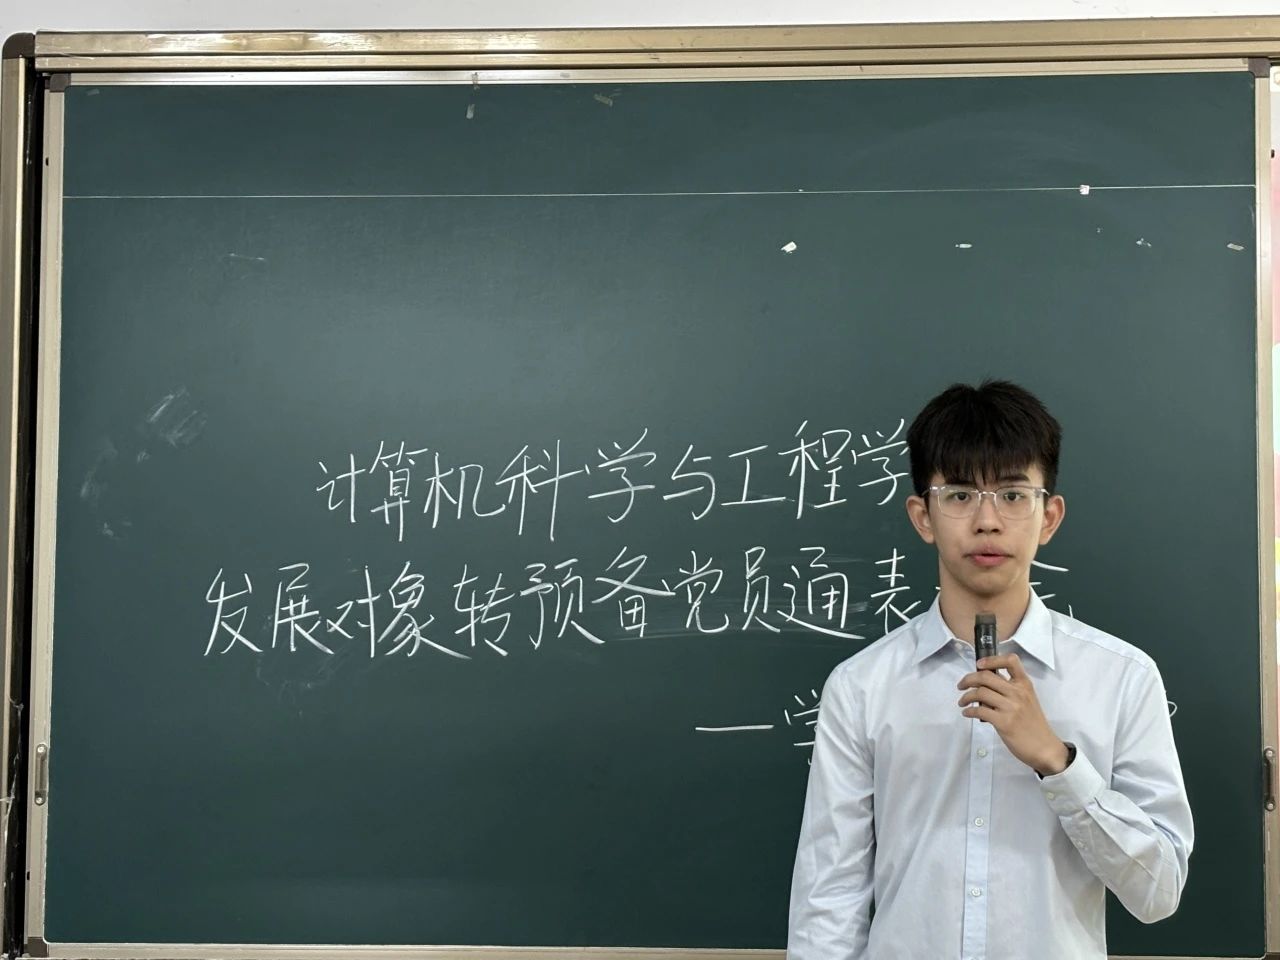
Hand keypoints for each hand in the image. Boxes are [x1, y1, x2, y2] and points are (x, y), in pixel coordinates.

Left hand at [957, 653, 1070, 776]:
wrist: (1044, 747)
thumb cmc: (1033, 724)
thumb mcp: (1027, 700)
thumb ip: (1009, 689)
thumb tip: (986, 682)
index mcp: (1024, 684)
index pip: (1010, 661)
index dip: (991, 659)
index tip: (979, 664)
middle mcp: (1018, 692)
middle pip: (986, 676)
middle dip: (968, 679)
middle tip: (961, 685)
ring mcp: (1011, 707)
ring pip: (980, 692)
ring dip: (966, 697)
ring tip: (962, 702)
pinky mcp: (1004, 722)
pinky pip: (980, 711)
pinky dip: (969, 711)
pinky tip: (967, 713)